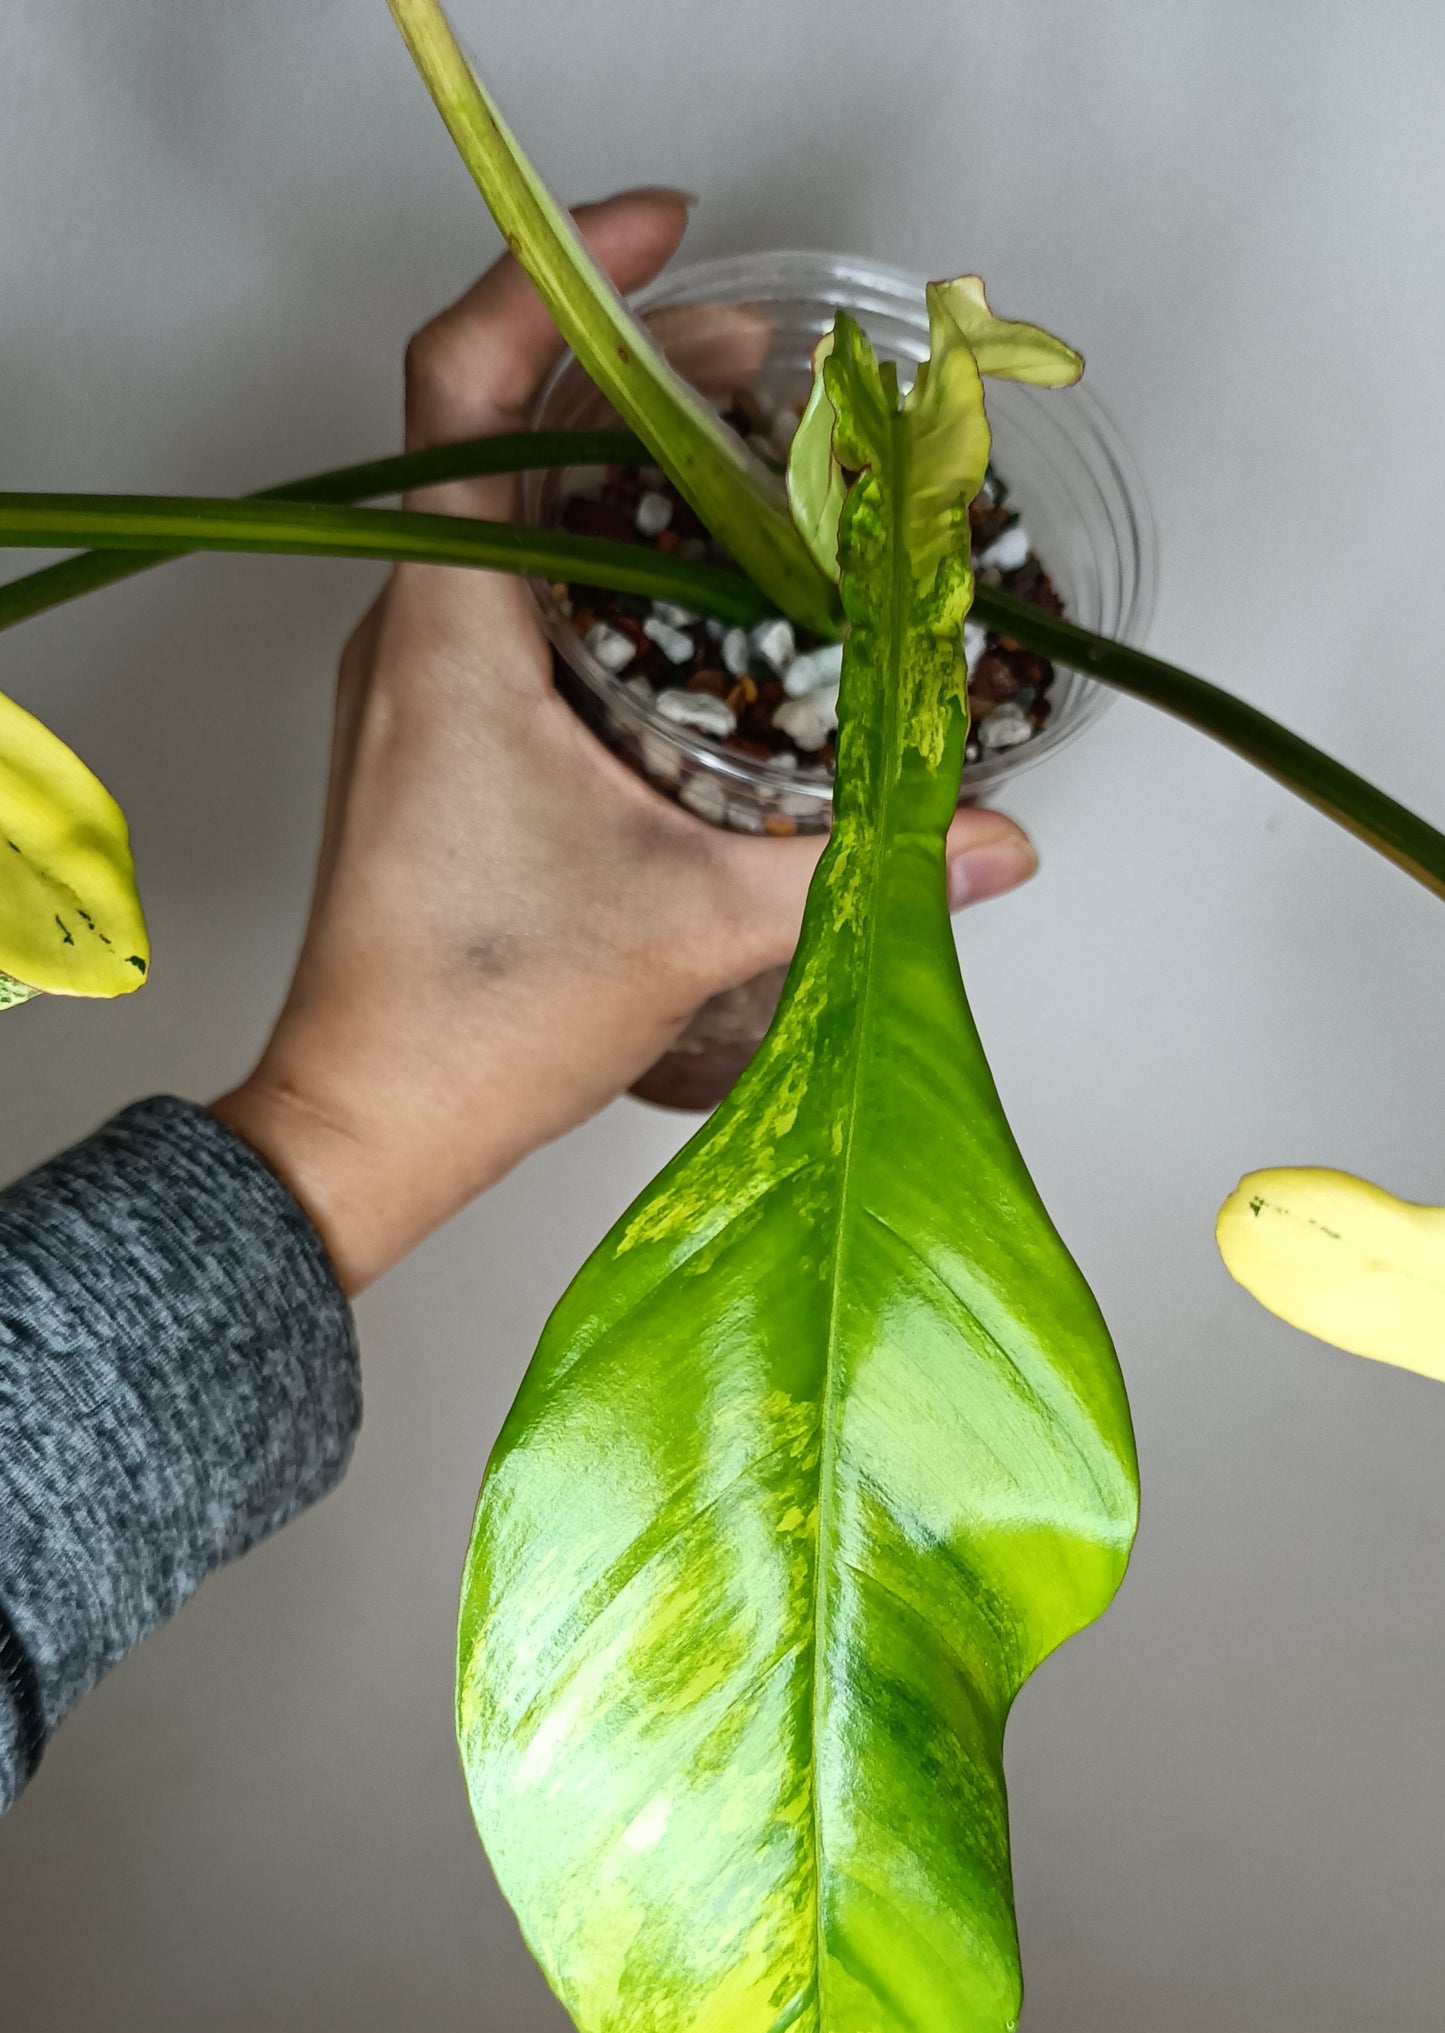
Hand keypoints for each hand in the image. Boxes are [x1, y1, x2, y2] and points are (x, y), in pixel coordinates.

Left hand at [212, 190, 1036, 1294]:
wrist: (373, 1116)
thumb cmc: (481, 1016)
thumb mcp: (694, 921)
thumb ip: (857, 865)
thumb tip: (997, 844)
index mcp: (451, 628)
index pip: (464, 374)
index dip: (563, 274)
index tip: (674, 240)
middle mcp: (411, 630)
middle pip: (501, 419)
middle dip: (636, 363)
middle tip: (763, 362)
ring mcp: (409, 681)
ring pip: (502, 503)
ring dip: (614, 455)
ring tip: (742, 449)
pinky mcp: (426, 734)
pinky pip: (502, 586)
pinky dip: (593, 547)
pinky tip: (689, 591)